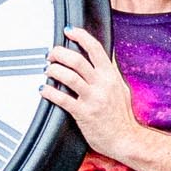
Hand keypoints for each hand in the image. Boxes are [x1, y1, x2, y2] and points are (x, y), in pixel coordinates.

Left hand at [41, 27, 141, 161]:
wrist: (126, 139)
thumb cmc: (122, 117)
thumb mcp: (120, 89)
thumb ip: (109, 74)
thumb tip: (102, 59)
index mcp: (111, 76)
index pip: (95, 48)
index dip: (80, 36)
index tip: (68, 31)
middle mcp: (102, 84)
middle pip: (77, 60)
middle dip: (60, 53)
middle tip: (51, 54)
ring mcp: (93, 99)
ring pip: (69, 77)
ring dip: (54, 70)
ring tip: (47, 70)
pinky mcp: (84, 114)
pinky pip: (63, 99)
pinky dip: (50, 92)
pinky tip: (44, 90)